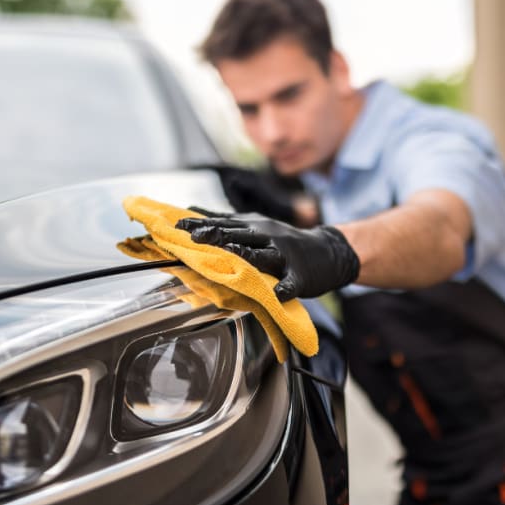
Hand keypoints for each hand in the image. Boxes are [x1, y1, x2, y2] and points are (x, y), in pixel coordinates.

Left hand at [177, 209, 359, 301]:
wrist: (326, 251)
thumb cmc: (283, 242)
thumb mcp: (256, 226)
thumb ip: (226, 222)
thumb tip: (192, 211)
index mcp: (254, 226)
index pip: (223, 223)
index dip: (200, 223)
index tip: (177, 224)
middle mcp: (267, 236)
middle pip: (239, 234)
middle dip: (216, 235)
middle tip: (194, 237)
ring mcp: (284, 255)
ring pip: (263, 255)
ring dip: (247, 255)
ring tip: (231, 256)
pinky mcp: (299, 275)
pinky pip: (290, 283)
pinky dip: (284, 288)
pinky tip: (277, 293)